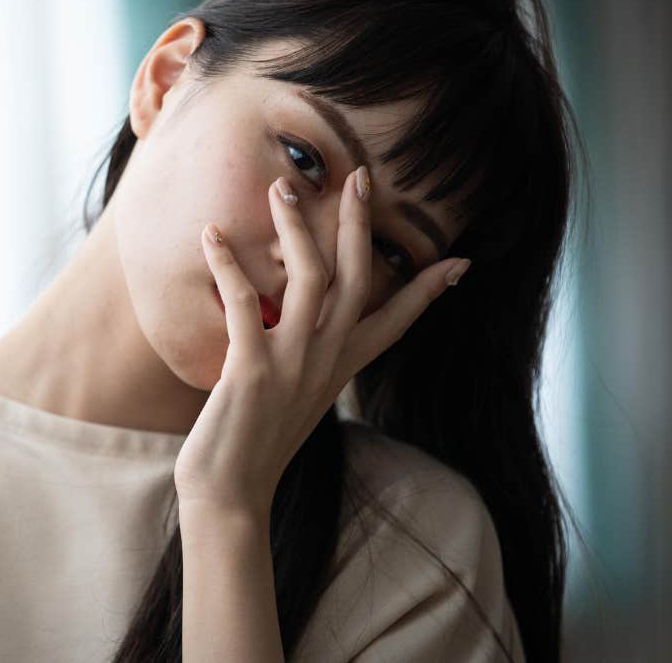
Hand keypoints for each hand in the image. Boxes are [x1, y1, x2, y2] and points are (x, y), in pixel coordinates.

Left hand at [173, 165, 469, 516]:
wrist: (231, 495)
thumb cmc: (253, 444)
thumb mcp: (294, 398)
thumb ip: (306, 362)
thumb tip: (300, 334)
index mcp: (340, 368)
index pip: (397, 321)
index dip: (427, 289)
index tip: (460, 258)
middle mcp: (326, 360)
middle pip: (357, 278)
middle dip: (360, 225)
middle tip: (359, 177)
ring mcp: (294, 363)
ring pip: (311, 277)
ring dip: (296, 227)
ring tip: (279, 187)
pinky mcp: (254, 370)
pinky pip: (245, 303)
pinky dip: (229, 265)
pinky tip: (211, 236)